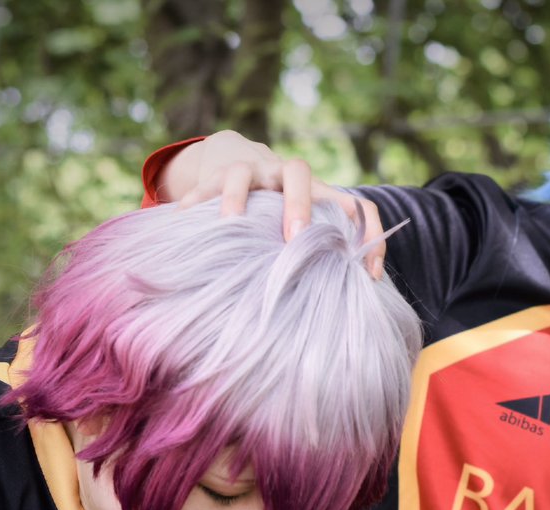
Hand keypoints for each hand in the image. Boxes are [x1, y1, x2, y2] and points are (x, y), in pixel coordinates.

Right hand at [162, 130, 386, 276]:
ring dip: (236, 198)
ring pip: (241, 175)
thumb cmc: (279, 213)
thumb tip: (353, 309)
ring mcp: (248, 172)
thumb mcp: (304, 228)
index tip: (370, 275)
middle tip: (294, 238)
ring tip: (227, 224)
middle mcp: (284, 176)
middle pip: (298, 174)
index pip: (355, 205)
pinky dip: (192, 203)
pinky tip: (180, 221)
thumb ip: (323, 256)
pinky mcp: (214, 175)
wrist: (235, 160)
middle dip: (299, 205)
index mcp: (318, 193)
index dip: (370, 233)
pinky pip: (202, 187)